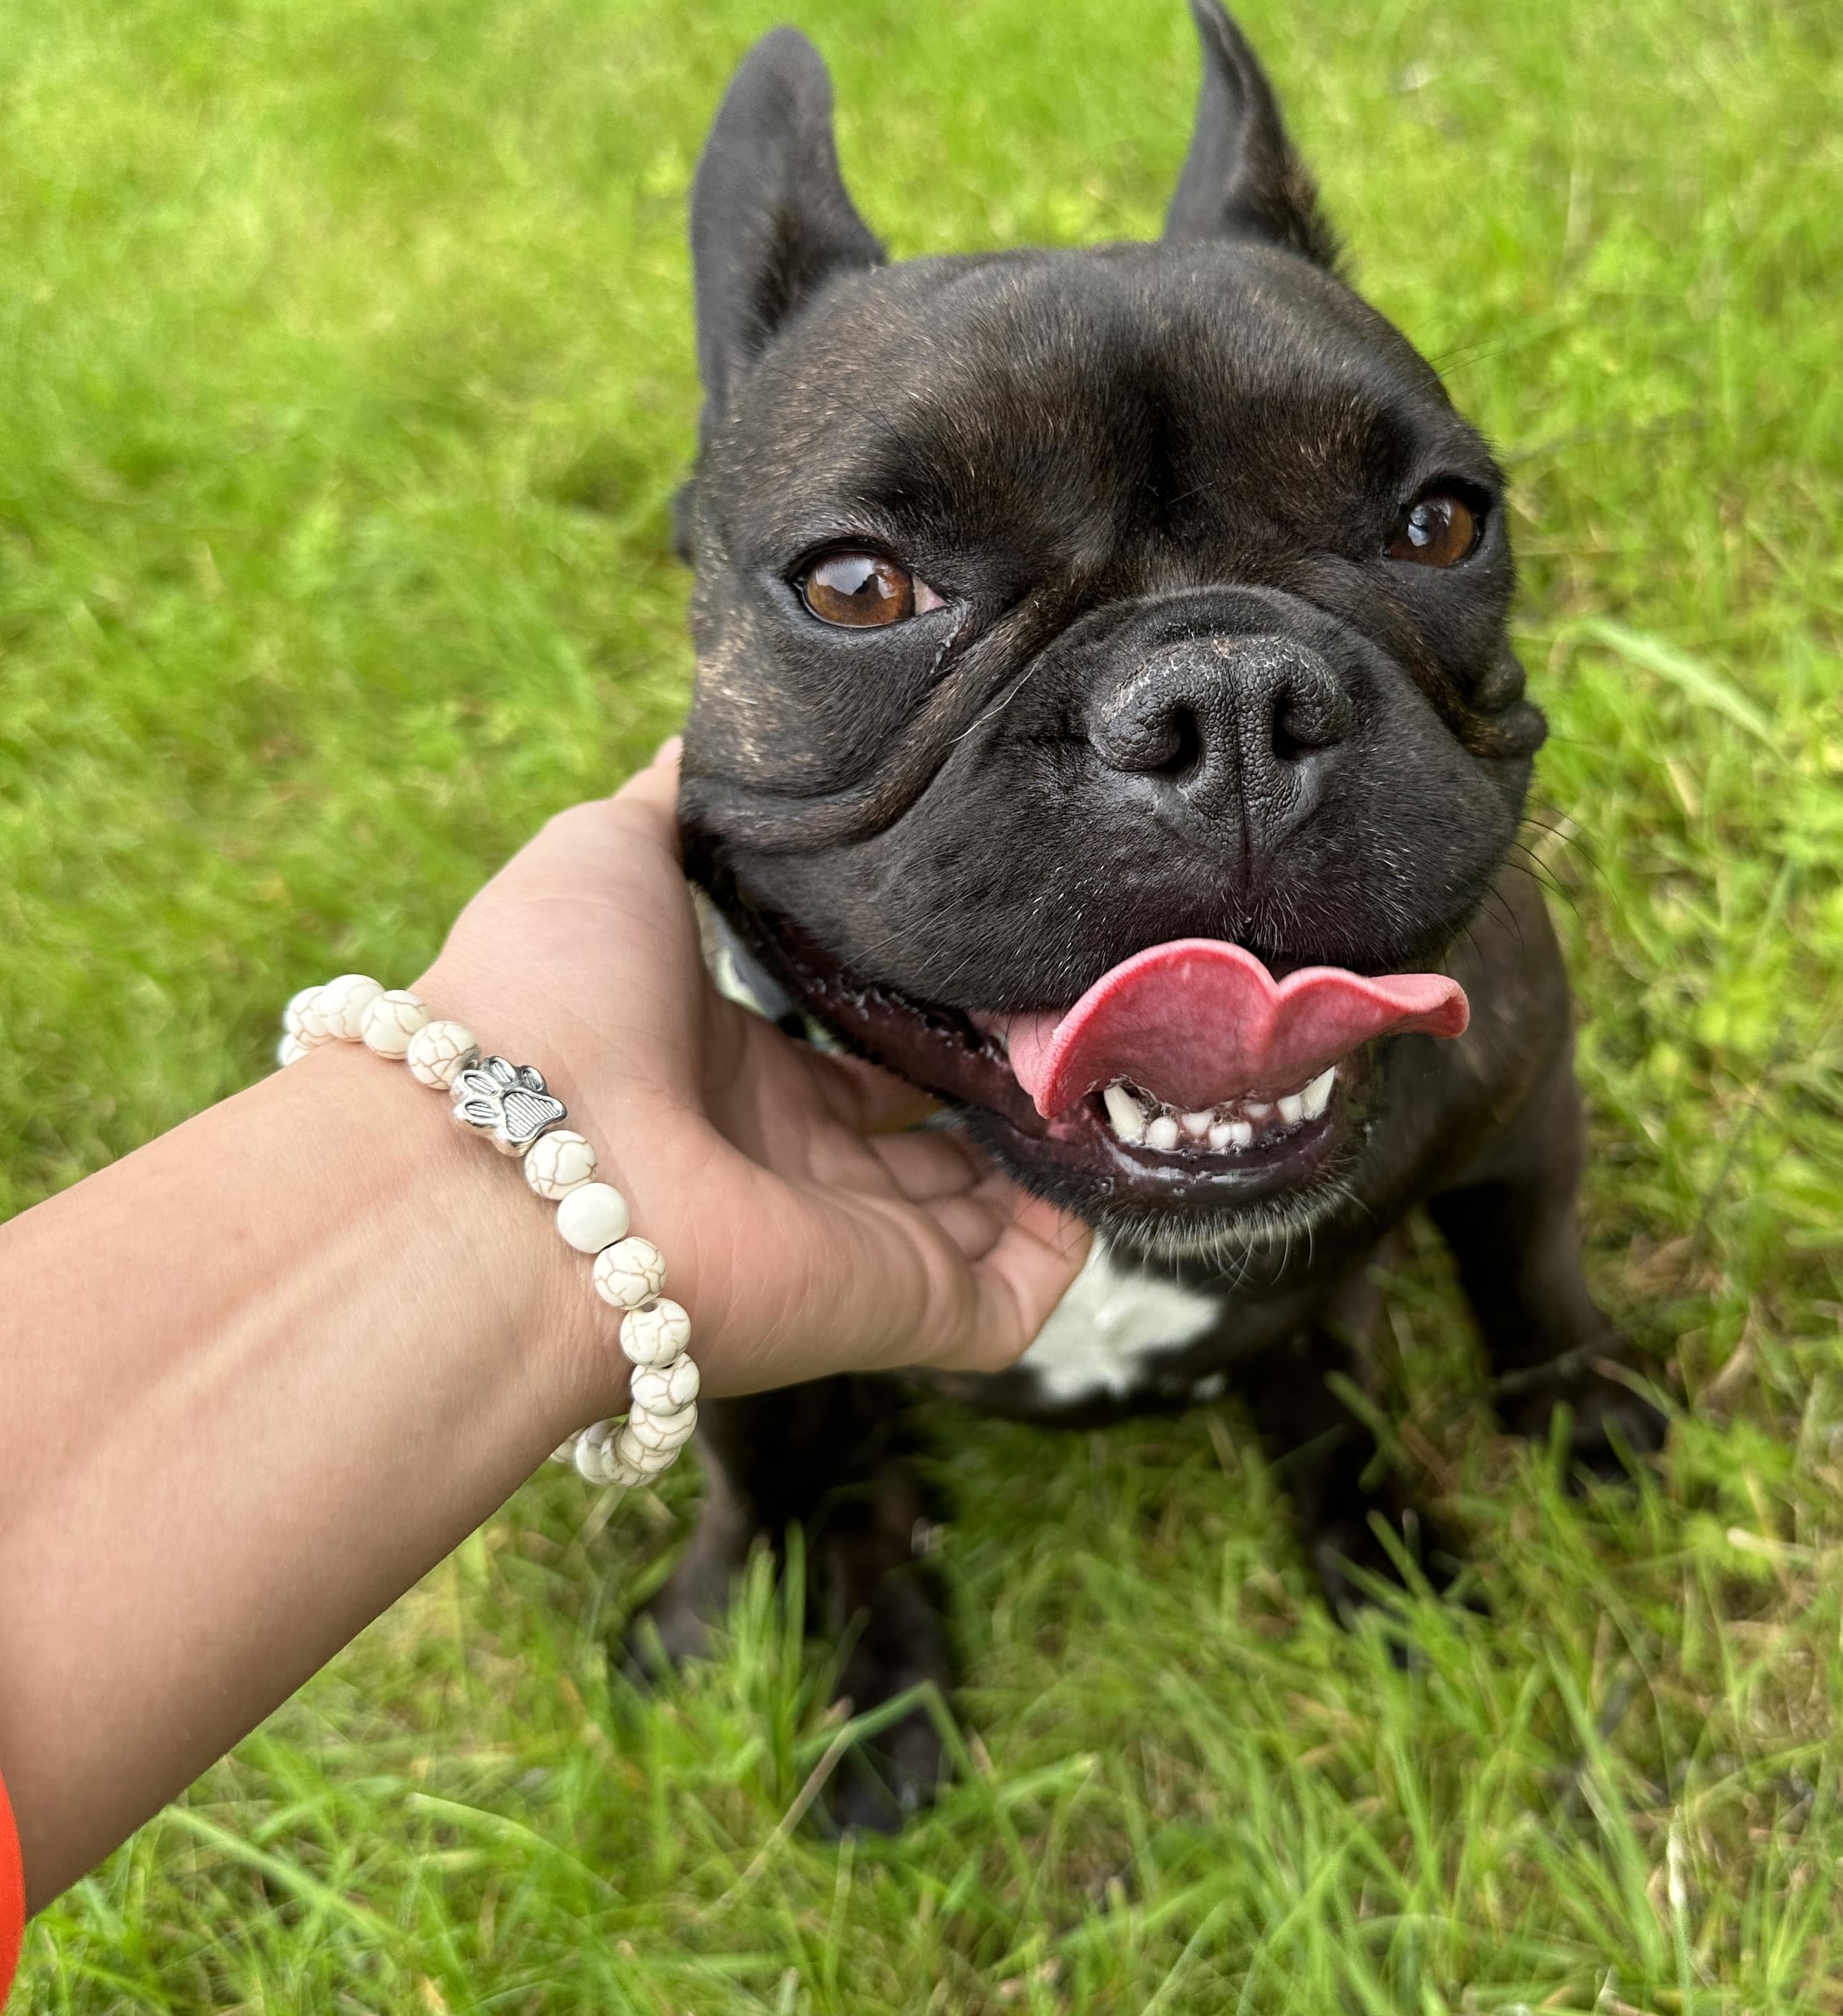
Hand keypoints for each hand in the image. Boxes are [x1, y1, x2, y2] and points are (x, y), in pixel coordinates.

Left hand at [414, 741, 1088, 1403]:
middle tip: (1087, 1006)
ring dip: (1055, 1153)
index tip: (998, 956)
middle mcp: (794, 1165)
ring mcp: (850, 1245)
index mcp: (730, 1075)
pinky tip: (1115, 1157)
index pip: (854, 1063)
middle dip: (1008, 1086)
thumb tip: (720, 725)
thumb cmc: (548, 997)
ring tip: (1133, 1064)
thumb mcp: (610, 851)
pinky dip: (1071, 1243)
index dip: (925, 1019)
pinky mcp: (898, 1309)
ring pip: (985, 1216)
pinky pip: (1014, 1298)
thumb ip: (681, 800)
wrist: (516, 1155)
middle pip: (931, 1141)